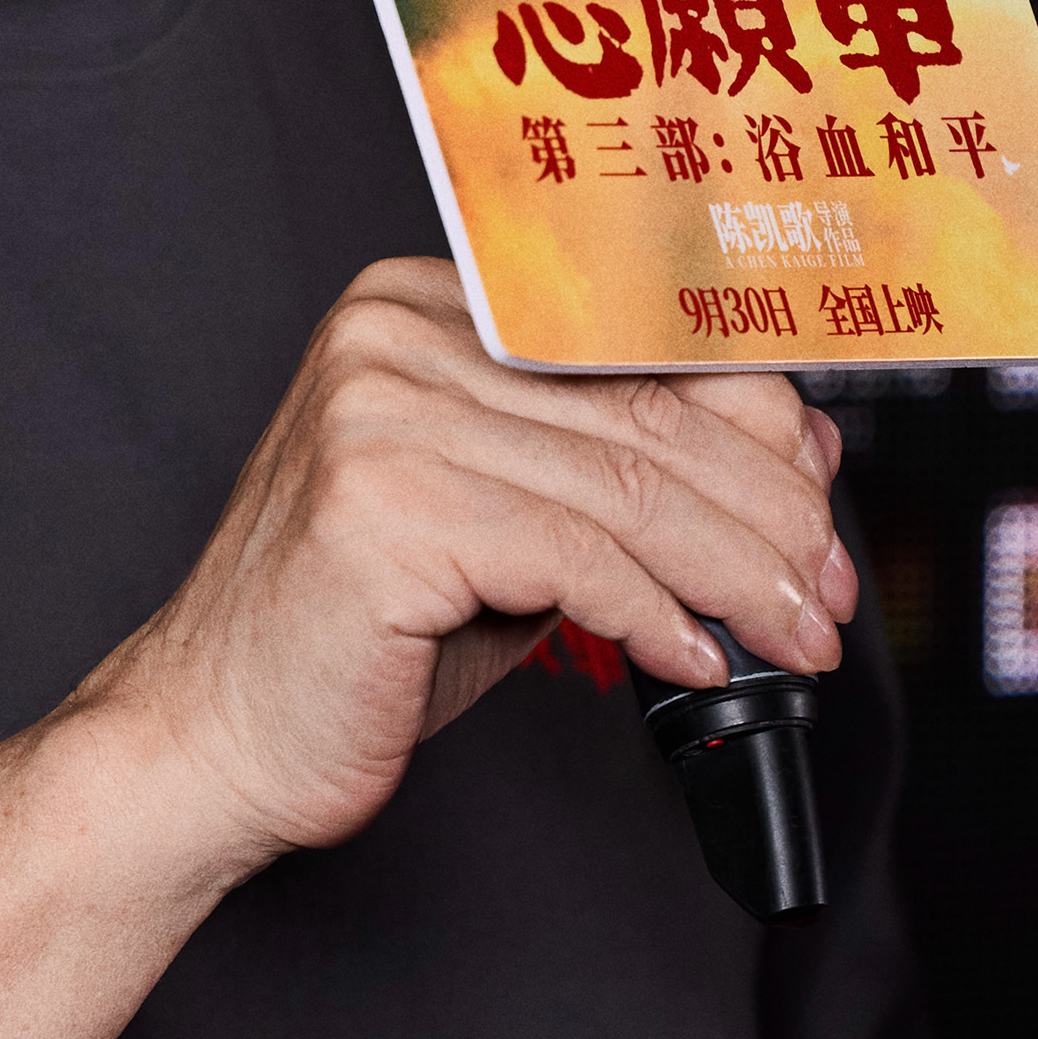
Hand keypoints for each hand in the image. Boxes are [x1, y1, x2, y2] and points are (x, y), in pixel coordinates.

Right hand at [99, 254, 851, 868]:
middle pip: (646, 413)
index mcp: (422, 306)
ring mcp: (380, 410)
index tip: (820, 519)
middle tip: (827, 598)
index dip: (757, 430)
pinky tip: (697, 662)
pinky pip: (575, 557)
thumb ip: (623, 475)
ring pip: (629, 489)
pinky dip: (659, 618)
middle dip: (767, 518)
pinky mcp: (382, 503)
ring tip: (791, 642)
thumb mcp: (511, 528)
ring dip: (738, 580)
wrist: (210, 733)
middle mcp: (396, 334)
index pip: (638, 340)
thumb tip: (795, 451)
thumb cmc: (359, 638)